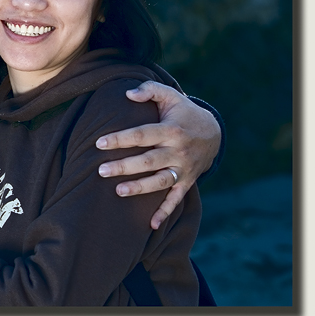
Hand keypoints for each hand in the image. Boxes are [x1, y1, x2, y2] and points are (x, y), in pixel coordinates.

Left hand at [95, 80, 221, 229]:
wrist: (215, 132)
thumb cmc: (183, 112)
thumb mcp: (170, 95)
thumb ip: (149, 90)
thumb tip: (127, 94)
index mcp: (171, 130)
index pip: (141, 135)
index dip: (120, 139)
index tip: (99, 143)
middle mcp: (178, 151)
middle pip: (148, 161)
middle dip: (124, 166)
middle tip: (100, 171)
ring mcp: (183, 169)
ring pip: (160, 181)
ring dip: (140, 188)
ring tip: (118, 191)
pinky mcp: (187, 181)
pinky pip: (176, 199)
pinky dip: (165, 212)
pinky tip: (151, 225)